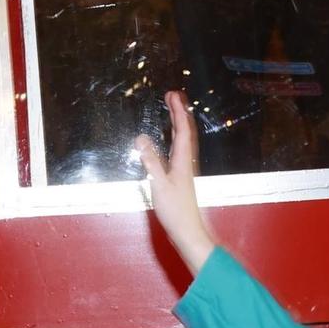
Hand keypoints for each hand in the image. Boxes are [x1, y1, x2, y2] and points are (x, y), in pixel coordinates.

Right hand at [134, 91, 215, 273]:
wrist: (187, 232)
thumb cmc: (175, 211)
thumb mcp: (159, 185)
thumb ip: (150, 161)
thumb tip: (141, 138)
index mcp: (183, 161)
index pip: (182, 130)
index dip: (178, 112)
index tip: (172, 94)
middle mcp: (185, 162)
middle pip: (183, 132)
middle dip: (178, 113)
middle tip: (171, 96)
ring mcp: (183, 170)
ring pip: (181, 141)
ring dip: (176, 124)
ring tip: (170, 111)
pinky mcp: (179, 178)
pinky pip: (177, 150)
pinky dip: (173, 138)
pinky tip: (167, 141)